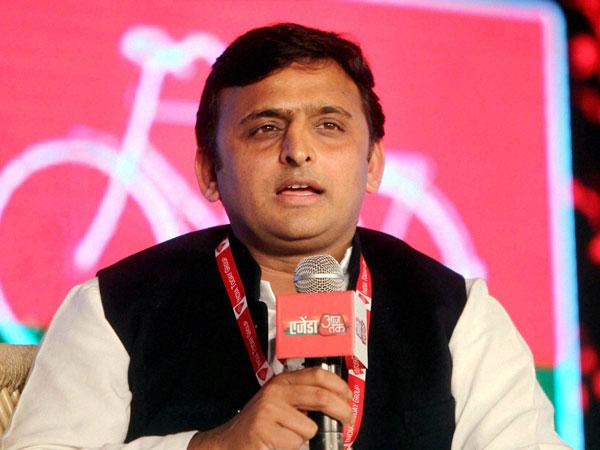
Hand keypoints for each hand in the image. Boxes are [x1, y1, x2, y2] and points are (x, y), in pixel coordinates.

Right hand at [187, 367, 352, 449]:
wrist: (229, 442)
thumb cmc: (260, 425)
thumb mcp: (280, 403)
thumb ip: (303, 398)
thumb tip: (338, 404)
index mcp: (282, 381)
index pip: (317, 374)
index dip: (338, 385)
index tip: (348, 396)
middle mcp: (275, 391)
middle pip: (320, 396)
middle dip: (341, 410)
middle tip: (347, 419)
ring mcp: (269, 410)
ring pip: (310, 426)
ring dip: (306, 437)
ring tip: (288, 436)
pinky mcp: (264, 430)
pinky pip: (295, 442)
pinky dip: (292, 447)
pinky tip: (277, 443)